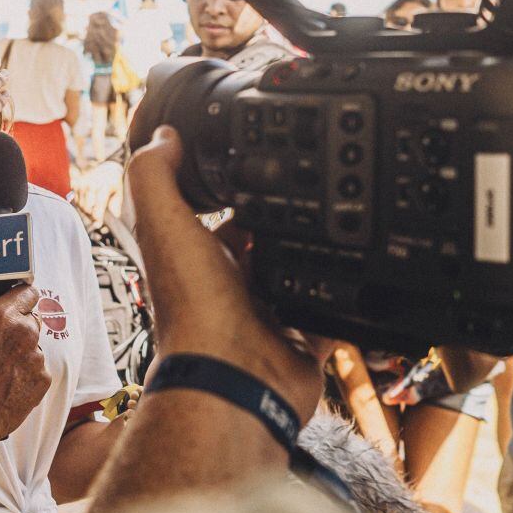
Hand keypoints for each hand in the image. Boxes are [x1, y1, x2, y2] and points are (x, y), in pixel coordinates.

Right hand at [0, 284, 50, 439]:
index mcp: (2, 315)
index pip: (28, 291)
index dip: (16, 297)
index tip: (7, 304)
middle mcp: (26, 333)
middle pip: (30, 318)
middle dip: (15, 324)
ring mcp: (37, 359)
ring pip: (33, 345)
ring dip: (19, 350)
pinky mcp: (42, 382)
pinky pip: (36, 369)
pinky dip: (23, 373)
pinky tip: (3, 383)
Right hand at [74, 160, 122, 220]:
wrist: (107, 168)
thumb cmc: (114, 184)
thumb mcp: (119, 195)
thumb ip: (115, 208)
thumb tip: (108, 223)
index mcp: (103, 186)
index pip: (97, 208)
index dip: (97, 219)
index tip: (99, 224)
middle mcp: (90, 184)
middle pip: (87, 208)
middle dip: (91, 216)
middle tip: (97, 218)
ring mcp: (81, 183)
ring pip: (80, 206)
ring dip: (86, 211)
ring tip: (93, 210)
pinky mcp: (75, 183)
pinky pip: (75, 200)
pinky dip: (80, 204)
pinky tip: (88, 202)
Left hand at [127, 125, 331, 422]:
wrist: (235, 378)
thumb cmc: (194, 309)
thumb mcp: (164, 226)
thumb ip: (155, 177)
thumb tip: (161, 134)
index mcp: (196, 259)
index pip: (218, 215)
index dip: (235, 190)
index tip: (260, 162)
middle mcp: (230, 286)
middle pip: (263, 242)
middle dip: (284, 219)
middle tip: (312, 187)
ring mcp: (268, 313)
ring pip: (298, 273)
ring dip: (314, 253)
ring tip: (339, 219)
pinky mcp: (303, 337)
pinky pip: (330, 311)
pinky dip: (342, 296)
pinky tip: (357, 271)